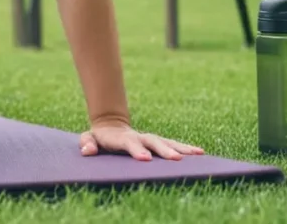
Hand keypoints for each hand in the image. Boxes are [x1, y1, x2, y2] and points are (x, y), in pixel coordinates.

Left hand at [80, 122, 204, 161]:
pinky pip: (172, 145)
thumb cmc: (99, 137)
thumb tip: (88, 150)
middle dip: (165, 150)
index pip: (130, 143)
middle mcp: (139, 136)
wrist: (110, 126)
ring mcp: (149, 138)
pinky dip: (185, 148)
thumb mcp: (89, 138)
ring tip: (197, 154)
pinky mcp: (157, 142)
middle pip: (153, 142)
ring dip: (181, 147)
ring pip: (166, 142)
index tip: (145, 158)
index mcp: (122, 138)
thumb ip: (87, 143)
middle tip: (177, 159)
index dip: (137, 150)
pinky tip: (199, 153)